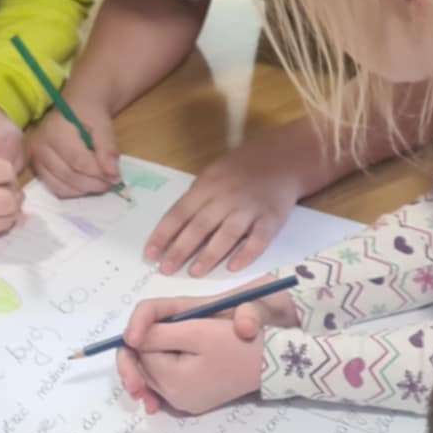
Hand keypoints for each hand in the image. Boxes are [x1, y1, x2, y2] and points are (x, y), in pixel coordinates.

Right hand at [29, 98, 119, 198]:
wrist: (75, 108)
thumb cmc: (89, 114)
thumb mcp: (103, 124)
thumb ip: (108, 148)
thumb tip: (113, 175)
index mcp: (53, 131)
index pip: (77, 160)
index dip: (98, 172)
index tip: (117, 177)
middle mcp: (39, 147)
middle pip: (69, 176)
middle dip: (94, 183)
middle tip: (112, 183)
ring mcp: (35, 161)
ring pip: (61, 187)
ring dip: (85, 190)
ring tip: (101, 183)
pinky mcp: (38, 171)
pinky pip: (56, 190)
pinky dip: (74, 191)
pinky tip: (87, 183)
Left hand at [114, 283, 297, 415]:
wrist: (270, 358)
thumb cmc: (234, 341)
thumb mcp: (194, 329)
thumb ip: (157, 333)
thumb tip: (130, 340)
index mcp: (172, 382)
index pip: (140, 355)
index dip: (141, 334)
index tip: (149, 321)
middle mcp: (175, 399)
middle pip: (143, 369)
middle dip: (140, 348)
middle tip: (137, 332)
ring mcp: (185, 402)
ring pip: (154, 375)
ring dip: (151, 356)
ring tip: (152, 339)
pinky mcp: (195, 400)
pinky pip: (168, 383)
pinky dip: (161, 369)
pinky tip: (163, 359)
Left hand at [143, 145, 304, 275]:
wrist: (282, 160)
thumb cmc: (240, 170)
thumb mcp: (212, 175)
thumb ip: (196, 199)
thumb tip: (171, 230)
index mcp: (207, 186)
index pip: (179, 213)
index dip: (163, 235)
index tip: (149, 255)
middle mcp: (226, 197)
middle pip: (199, 226)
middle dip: (180, 250)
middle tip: (166, 270)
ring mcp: (250, 208)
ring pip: (226, 234)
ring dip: (209, 255)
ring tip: (194, 273)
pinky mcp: (271, 219)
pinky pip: (258, 240)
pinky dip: (246, 254)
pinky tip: (233, 268)